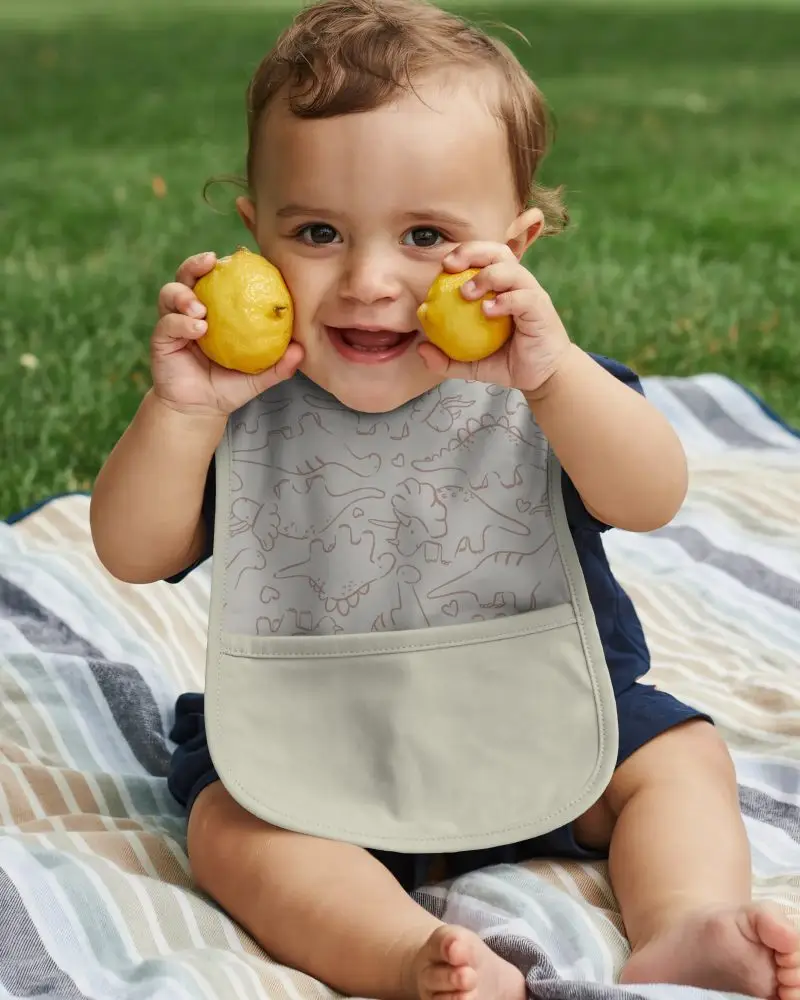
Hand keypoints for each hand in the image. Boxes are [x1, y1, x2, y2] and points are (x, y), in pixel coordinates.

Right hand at [151, 251, 304, 416]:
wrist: (201, 409)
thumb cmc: (230, 386)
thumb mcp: (259, 377)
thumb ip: (279, 365)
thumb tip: (301, 350)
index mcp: (216, 309)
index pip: (218, 278)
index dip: (225, 264)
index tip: (238, 256)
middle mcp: (192, 309)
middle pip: (188, 274)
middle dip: (196, 263)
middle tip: (210, 261)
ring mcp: (174, 322)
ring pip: (170, 292)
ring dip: (184, 294)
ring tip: (201, 308)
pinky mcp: (162, 339)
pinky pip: (167, 323)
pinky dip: (181, 322)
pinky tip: (197, 328)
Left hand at [417, 242, 571, 395]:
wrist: (542, 377)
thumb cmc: (508, 362)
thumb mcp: (471, 364)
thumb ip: (447, 358)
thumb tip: (420, 349)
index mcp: (501, 287)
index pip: (483, 258)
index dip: (463, 253)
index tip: (443, 266)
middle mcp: (517, 284)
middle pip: (498, 252)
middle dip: (472, 251)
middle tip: (449, 267)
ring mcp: (531, 294)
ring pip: (511, 269)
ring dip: (486, 276)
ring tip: (466, 294)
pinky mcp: (542, 309)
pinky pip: (524, 297)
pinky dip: (504, 300)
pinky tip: (488, 312)